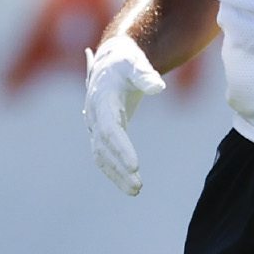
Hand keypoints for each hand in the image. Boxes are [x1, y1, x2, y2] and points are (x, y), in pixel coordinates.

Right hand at [84, 35, 165, 195]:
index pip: (110, 129)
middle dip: (120, 168)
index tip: (135, 166)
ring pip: (101, 156)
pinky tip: (130, 186)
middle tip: (138, 186)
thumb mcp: (135, 63)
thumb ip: (145, 74)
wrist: (110, 62)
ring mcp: (95, 126)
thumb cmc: (126, 62)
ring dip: (116, 175)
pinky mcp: (101, 133)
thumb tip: (158, 87)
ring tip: (136, 190)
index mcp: (102, 99)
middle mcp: (94, 115)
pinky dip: (115, 172)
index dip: (121, 148)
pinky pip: (104, 156)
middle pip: (104, 147)